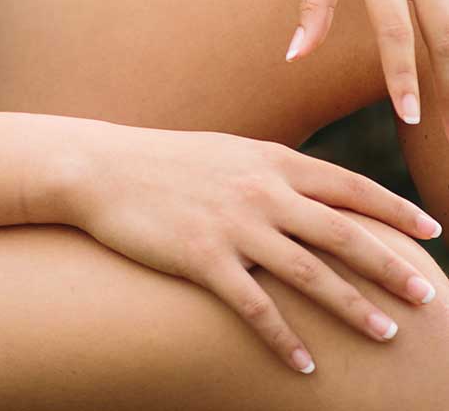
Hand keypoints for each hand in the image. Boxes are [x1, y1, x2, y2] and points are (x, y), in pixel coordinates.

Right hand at [65, 121, 440, 375]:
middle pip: (341, 232)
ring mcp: (233, 223)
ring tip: (385, 335)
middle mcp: (260, 188)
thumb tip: (317, 190)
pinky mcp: (202, 256)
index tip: (431, 230)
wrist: (102, 168)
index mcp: (270, 159)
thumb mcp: (228, 153)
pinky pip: (254, 306)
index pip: (348, 184)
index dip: (393, 208)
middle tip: (427, 296)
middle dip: (390, 266)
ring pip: (309, 272)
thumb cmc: (165, 163)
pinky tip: (306, 365)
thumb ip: (273, 170)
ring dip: (352, 307)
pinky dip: (285, 338)